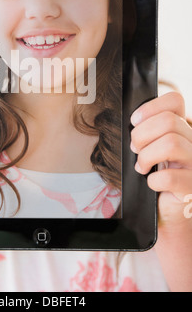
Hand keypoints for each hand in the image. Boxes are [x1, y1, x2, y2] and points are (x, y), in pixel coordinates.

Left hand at [130, 92, 191, 227]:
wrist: (167, 211)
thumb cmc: (154, 175)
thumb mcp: (150, 148)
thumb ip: (146, 132)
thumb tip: (130, 122)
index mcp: (182, 129)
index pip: (175, 100)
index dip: (151, 107)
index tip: (134, 121)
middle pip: (169, 121)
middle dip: (142, 135)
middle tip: (135, 150)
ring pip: (171, 143)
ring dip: (147, 156)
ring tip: (141, 167)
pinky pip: (170, 177)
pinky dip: (154, 181)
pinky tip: (152, 184)